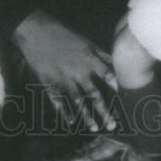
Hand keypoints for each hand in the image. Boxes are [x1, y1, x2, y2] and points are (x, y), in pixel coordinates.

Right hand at [13, 10, 117, 130]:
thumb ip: (102, 55)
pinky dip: (65, 112)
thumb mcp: (86, 42)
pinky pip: (59, 100)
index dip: (116, 89)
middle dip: (104, 111)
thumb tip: (116, 64)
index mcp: (89, 60)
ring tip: (95, 128)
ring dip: (87, 116)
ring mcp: (64, 79)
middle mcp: (79, 72)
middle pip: (94, 95)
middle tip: (112, 126)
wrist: (36, 31)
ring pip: (78, 101)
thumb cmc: (63, 34)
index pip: (107, 77)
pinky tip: (71, 122)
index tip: (124, 101)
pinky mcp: (50, 82)